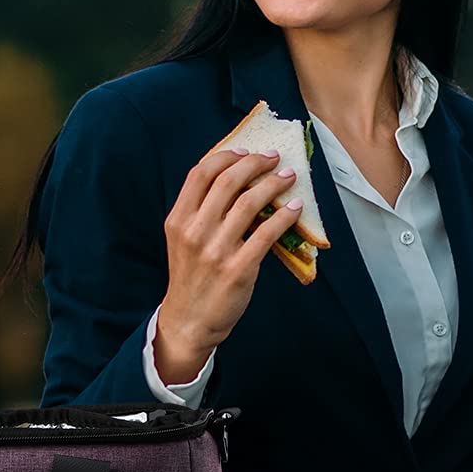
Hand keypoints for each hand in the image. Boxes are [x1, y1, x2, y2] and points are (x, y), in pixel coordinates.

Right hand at [160, 145, 305, 352]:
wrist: (189, 320)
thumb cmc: (191, 276)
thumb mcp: (183, 240)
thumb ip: (201, 212)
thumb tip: (238, 179)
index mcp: (178, 220)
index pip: (200, 173)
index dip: (227, 156)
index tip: (247, 151)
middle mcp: (194, 231)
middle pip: (228, 180)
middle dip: (256, 163)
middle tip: (274, 158)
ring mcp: (216, 251)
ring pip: (250, 202)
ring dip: (274, 184)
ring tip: (288, 177)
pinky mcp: (238, 269)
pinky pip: (266, 233)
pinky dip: (284, 216)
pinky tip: (294, 208)